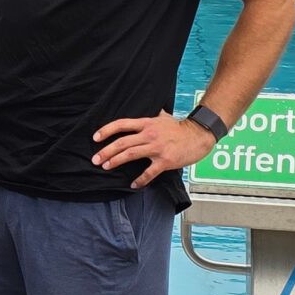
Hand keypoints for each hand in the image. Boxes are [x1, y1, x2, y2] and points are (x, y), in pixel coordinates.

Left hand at [91, 111, 216, 188]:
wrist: (198, 135)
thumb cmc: (179, 127)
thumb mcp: (163, 117)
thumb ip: (151, 115)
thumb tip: (147, 110)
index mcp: (146, 123)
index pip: (122, 124)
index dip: (106, 130)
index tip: (95, 138)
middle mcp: (149, 134)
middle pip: (122, 142)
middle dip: (106, 151)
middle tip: (95, 159)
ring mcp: (157, 148)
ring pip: (131, 155)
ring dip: (116, 161)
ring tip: (106, 167)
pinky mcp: (165, 161)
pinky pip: (149, 172)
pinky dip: (140, 180)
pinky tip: (133, 185)